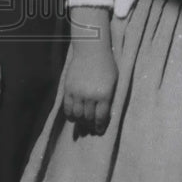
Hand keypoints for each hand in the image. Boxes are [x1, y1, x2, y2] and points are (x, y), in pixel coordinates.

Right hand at [64, 7, 116, 134]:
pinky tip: (73, 117)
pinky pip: (67, 108)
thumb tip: (104, 114)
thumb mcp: (113, 81)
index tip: (100, 131)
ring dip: (80, 122)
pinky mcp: (68, 90)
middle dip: (91, 125)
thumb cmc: (107, 65)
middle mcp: (91, 96)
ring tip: (83, 123)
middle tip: (91, 129)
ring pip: (77, 115)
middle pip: (88, 118)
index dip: (100, 126)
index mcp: (105, 94)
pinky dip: (70, 115)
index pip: (101, 117)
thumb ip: (109, 97)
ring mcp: (78, 93)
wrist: (92, 50)